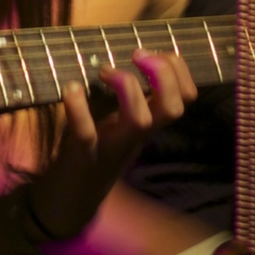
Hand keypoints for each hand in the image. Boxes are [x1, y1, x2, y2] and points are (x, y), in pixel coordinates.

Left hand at [28, 50, 196, 241]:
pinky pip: (86, 133)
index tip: (151, 52)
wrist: (67, 202)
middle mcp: (137, 136)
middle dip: (163, 74)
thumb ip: (125, 94)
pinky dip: (78, 108)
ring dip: (127, 87)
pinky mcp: (83, 156)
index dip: (178, 69)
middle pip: (174, 108)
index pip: (186, 97)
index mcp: (148, 123)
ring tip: (105, 71)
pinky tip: (71, 88)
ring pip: (141, 121)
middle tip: (137, 55)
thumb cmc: (91, 150)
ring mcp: (112, 147)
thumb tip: (125, 54)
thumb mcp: (115, 120)